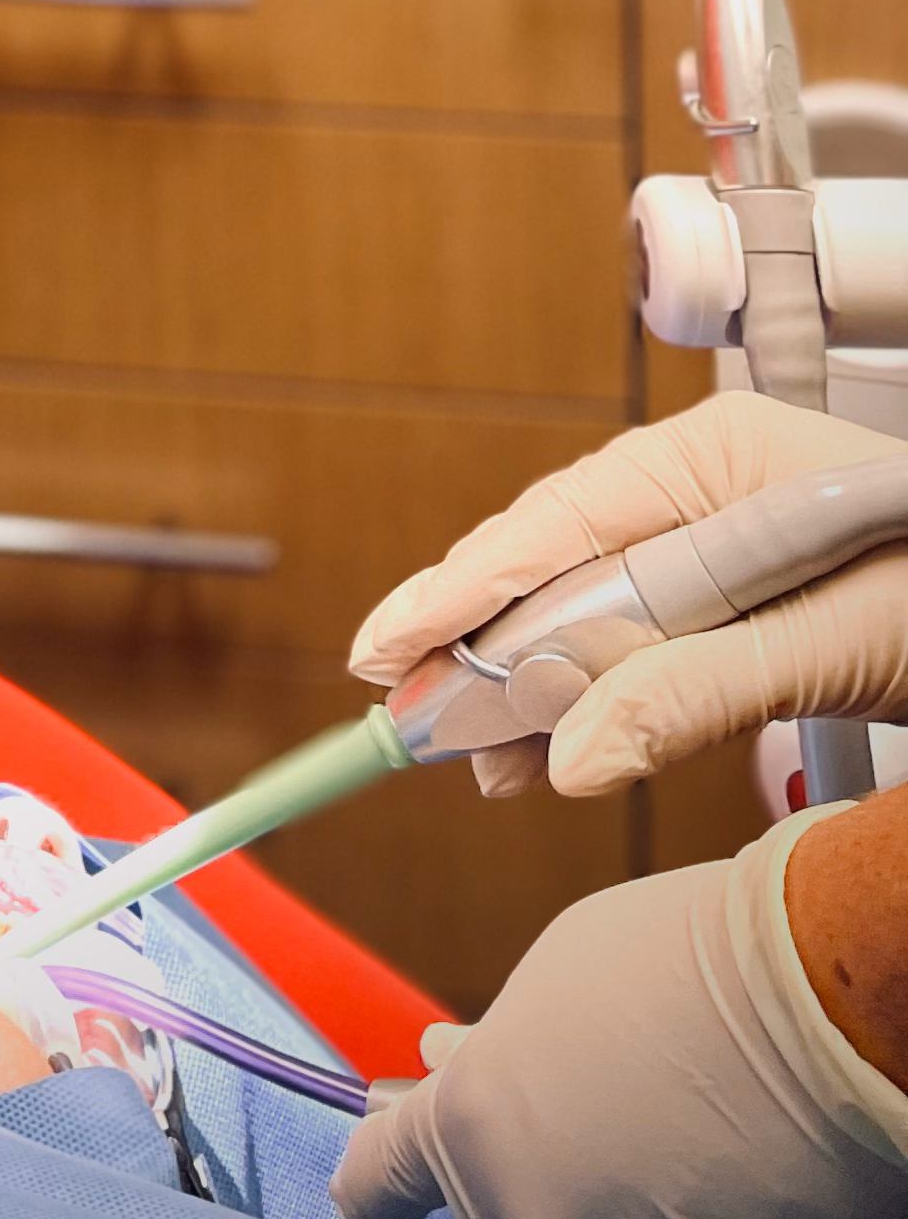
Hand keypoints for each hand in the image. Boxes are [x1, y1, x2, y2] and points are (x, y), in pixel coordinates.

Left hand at [331, 819, 907, 1218]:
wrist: (825, 1009)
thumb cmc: (684, 968)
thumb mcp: (550, 986)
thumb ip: (492, 1051)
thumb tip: (451, 1069)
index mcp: (470, 1139)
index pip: (378, 1181)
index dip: (369, 1182)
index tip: (365, 1192)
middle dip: (497, 1173)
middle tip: (541, 1122)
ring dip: (582, 1198)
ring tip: (637, 1128)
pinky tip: (686, 1173)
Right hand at [349, 396, 907, 795]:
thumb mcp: (832, 643)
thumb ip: (692, 693)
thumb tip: (565, 762)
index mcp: (719, 456)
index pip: (560, 522)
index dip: (464, 591)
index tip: (387, 648)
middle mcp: (706, 488)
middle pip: (559, 567)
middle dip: (482, 649)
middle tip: (402, 716)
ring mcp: (721, 546)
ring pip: (589, 616)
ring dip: (529, 691)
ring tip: (464, 756)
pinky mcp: (739, 608)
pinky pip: (637, 648)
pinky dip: (588, 702)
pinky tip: (539, 749)